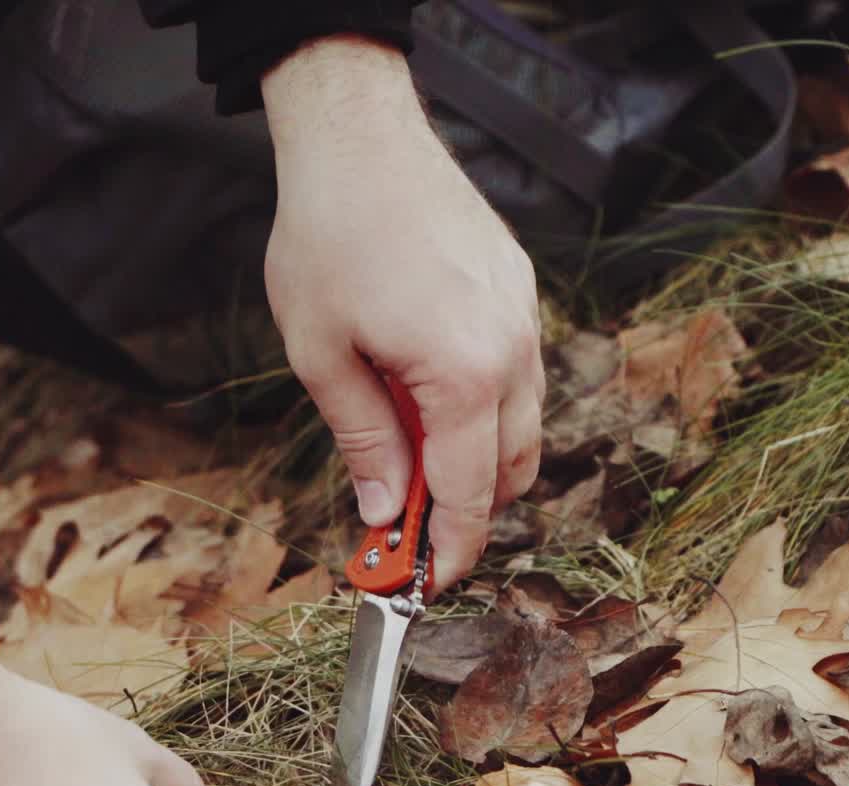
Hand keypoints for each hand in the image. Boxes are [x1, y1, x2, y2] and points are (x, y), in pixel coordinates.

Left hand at [262, 37, 544, 590]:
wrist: (360, 136)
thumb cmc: (329, 239)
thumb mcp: (323, 357)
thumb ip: (364, 443)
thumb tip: (381, 513)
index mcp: (466, 377)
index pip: (470, 498)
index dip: (449, 553)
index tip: (426, 585)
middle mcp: (514, 353)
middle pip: (512, 473)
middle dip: (465, 514)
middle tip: (401, 526)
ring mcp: (525, 320)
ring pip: (521, 428)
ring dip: (474, 463)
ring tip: (404, 457)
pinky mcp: (518, 295)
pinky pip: (516, 378)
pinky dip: (481, 411)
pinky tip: (423, 395)